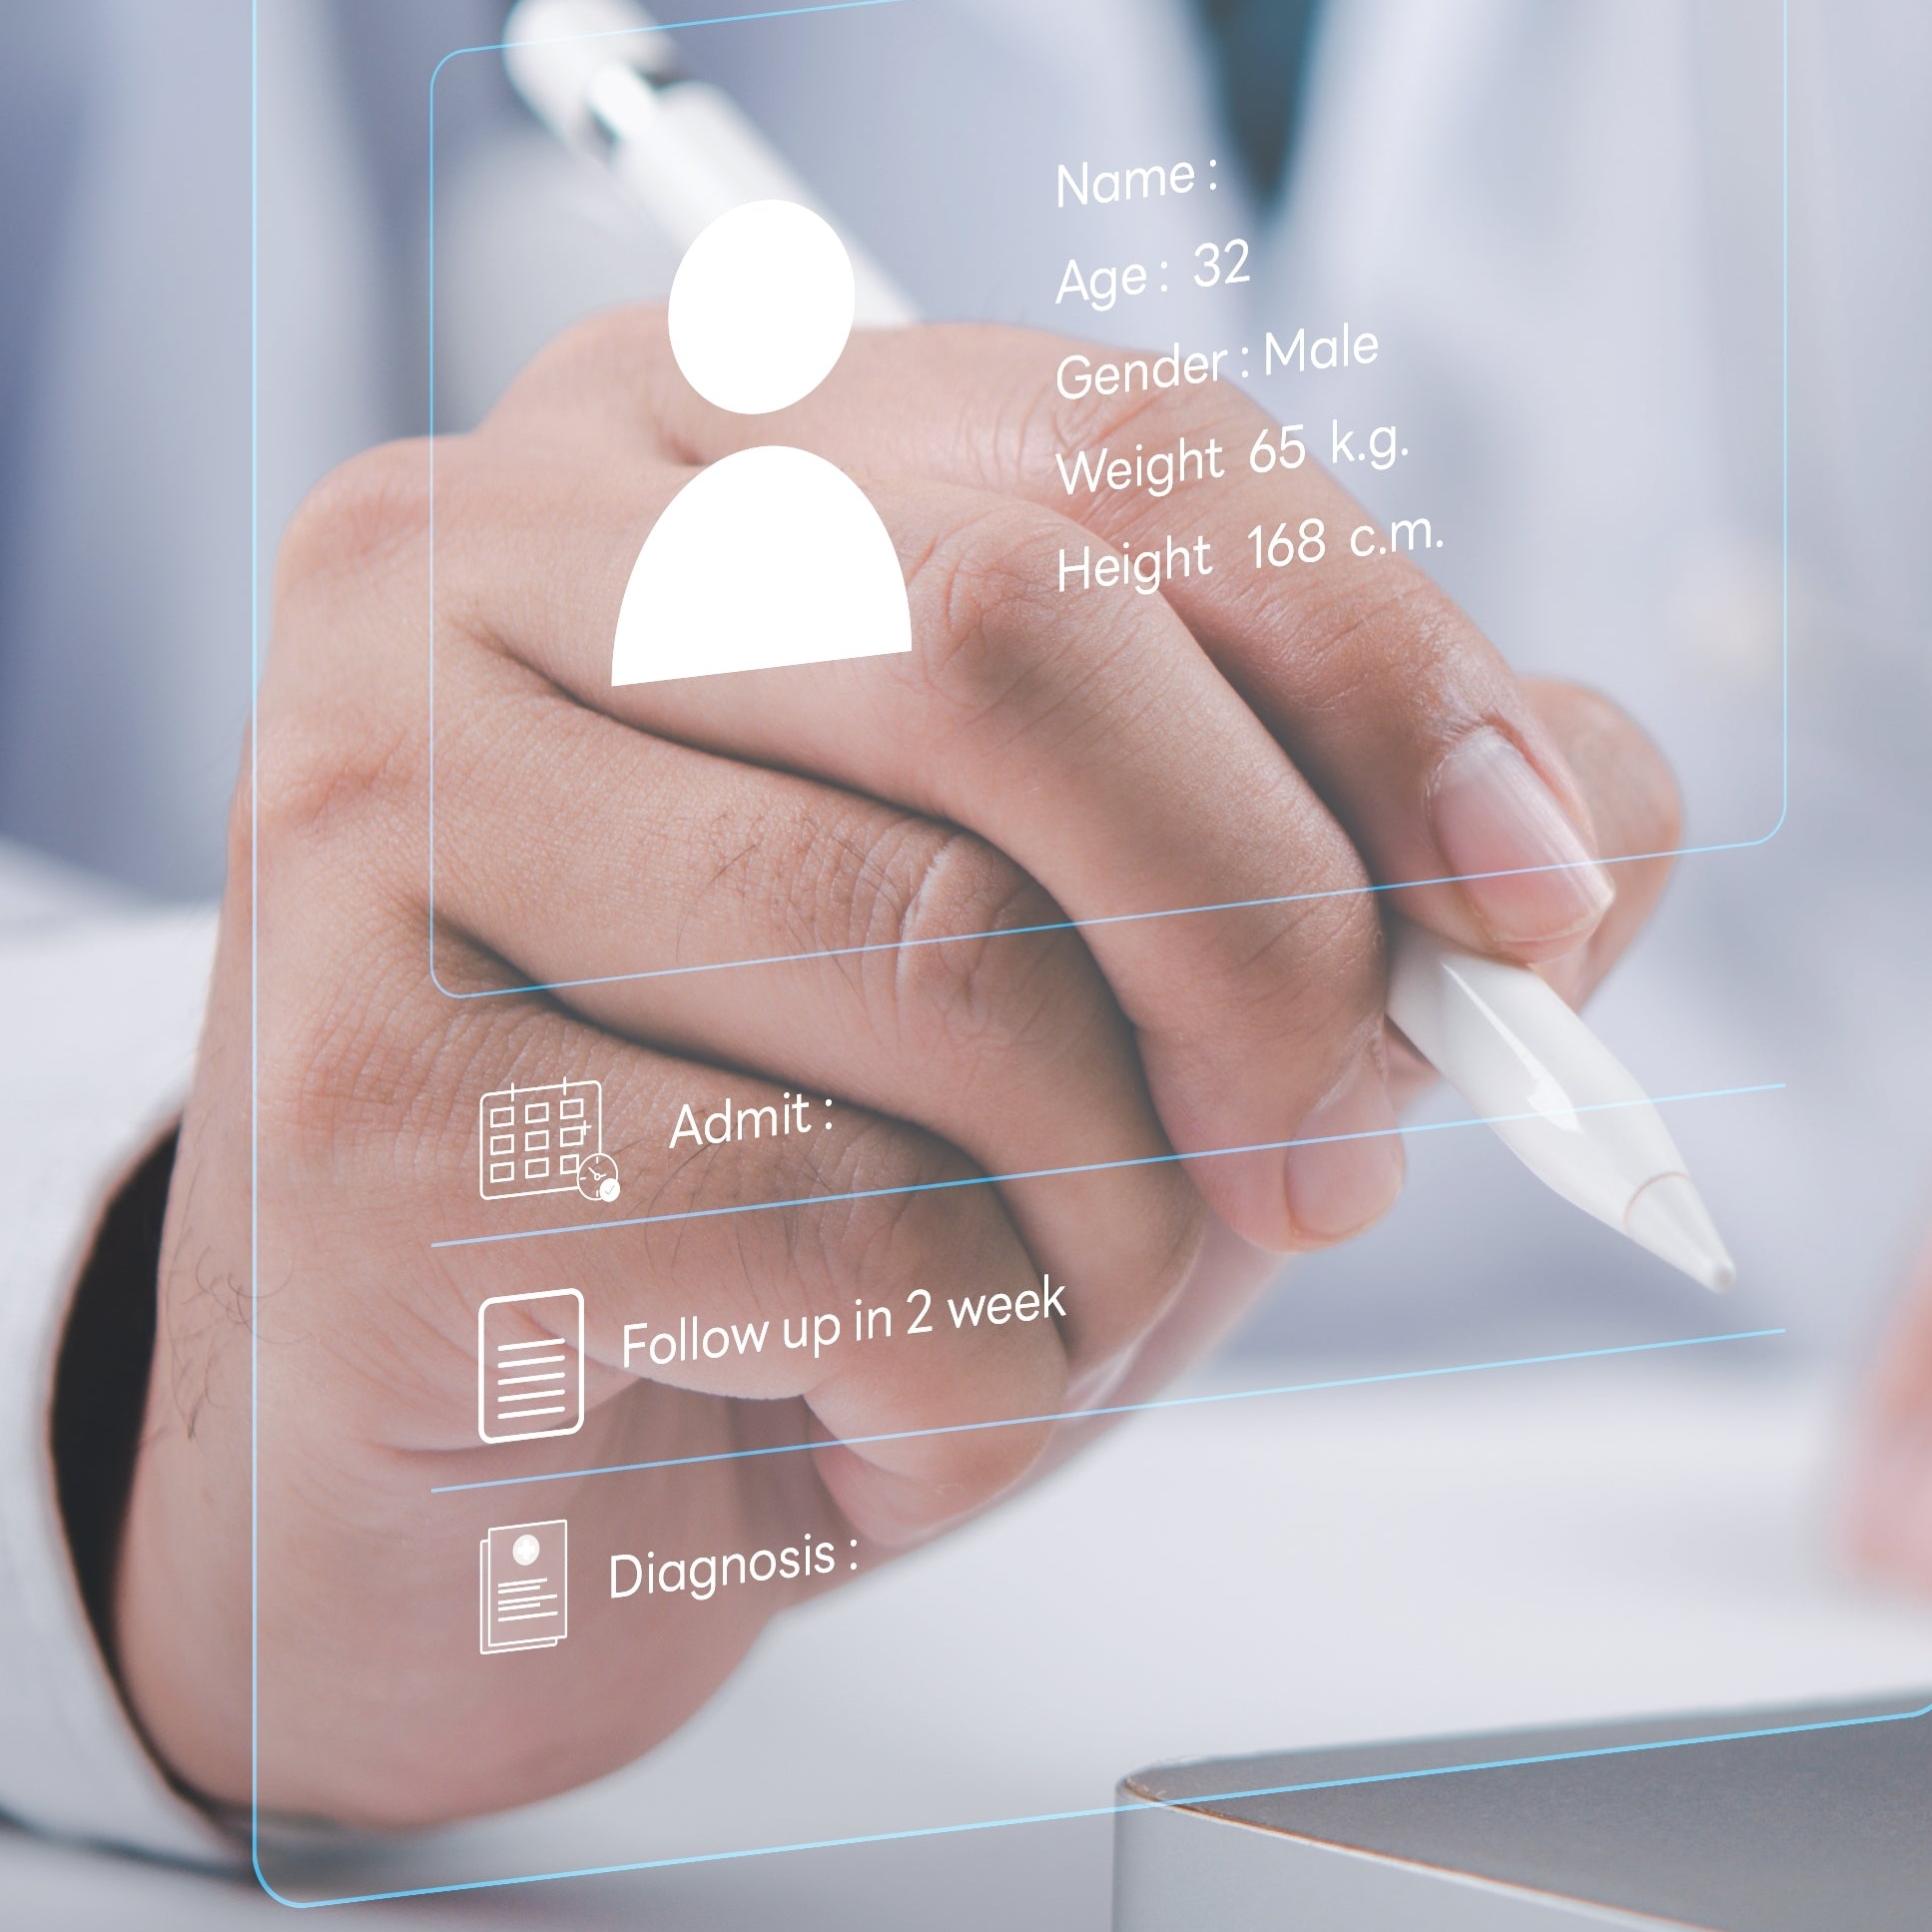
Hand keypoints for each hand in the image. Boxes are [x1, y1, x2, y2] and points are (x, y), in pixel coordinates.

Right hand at [120, 306, 1676, 1828]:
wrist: (453, 1509)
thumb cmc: (801, 1191)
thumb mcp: (1127, 980)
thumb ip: (1370, 843)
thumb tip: (1587, 816)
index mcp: (691, 422)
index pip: (1121, 442)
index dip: (1387, 669)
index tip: (1532, 902)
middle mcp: (480, 538)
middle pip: (1023, 641)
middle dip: (1272, 935)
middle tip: (1334, 1168)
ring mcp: (374, 789)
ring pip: (937, 951)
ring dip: (1106, 1221)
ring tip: (1031, 1319)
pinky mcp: (344, 1082)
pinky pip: (819, 1216)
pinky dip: (955, 1381)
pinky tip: (856, 1420)